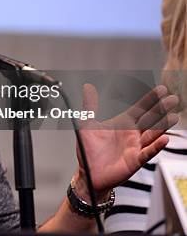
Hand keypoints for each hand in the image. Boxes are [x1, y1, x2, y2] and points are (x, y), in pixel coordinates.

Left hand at [74, 83, 178, 200]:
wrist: (88, 173)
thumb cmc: (88, 151)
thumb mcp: (87, 125)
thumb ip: (90, 106)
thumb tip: (88, 87)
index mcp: (122, 124)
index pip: (139, 108)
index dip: (150, 99)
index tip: (161, 89)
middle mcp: (132, 134)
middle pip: (150, 119)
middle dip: (161, 109)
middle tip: (173, 99)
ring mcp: (136, 147)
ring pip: (153, 134)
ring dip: (163, 125)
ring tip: (174, 116)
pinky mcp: (135, 160)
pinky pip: (148, 152)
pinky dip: (156, 146)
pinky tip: (164, 139)